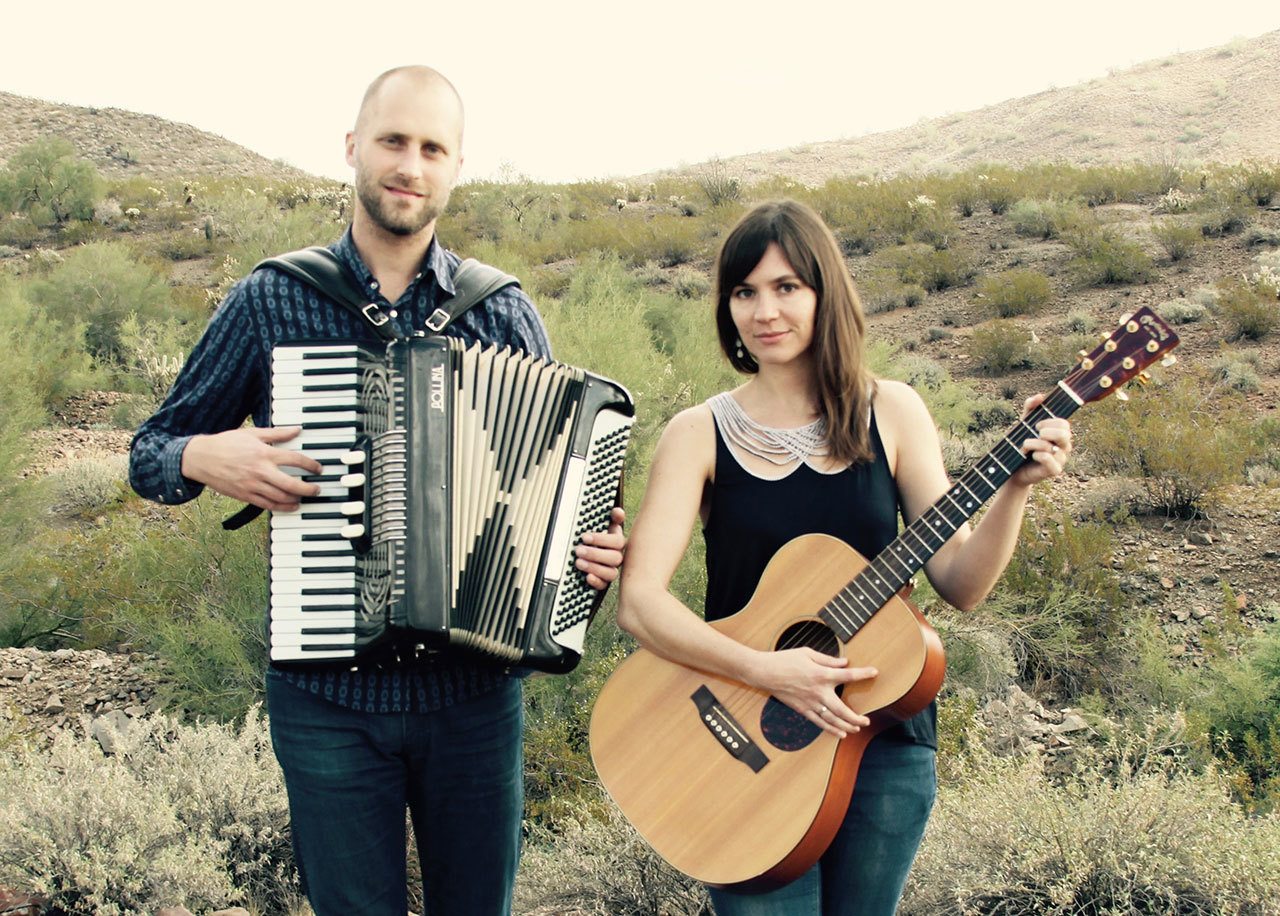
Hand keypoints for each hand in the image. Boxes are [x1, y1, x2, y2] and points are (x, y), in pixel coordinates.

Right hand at [181, 427, 322, 510]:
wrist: (201, 458)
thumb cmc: (226, 443)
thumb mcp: (252, 433)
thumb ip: (276, 433)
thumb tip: (296, 429)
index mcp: (264, 453)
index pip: (295, 460)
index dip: (311, 465)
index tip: (318, 469)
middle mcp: (260, 471)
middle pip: (291, 484)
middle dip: (308, 489)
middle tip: (317, 489)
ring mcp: (252, 485)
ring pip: (281, 498)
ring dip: (297, 499)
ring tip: (305, 498)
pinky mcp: (245, 496)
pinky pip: (267, 505)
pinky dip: (282, 508)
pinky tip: (291, 506)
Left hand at [575, 506, 625, 590]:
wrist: (589, 550)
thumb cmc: (598, 538)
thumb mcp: (604, 525)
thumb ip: (612, 518)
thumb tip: (617, 511)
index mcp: (617, 542)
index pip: (617, 542)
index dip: (602, 540)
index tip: (584, 537)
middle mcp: (616, 557)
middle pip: (614, 558)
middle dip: (595, 554)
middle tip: (579, 550)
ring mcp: (611, 570)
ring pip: (611, 573)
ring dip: (594, 567)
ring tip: (578, 562)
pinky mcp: (603, 581)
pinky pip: (604, 585)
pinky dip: (596, 581)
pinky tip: (587, 577)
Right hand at [747, 648, 875, 738]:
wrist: (765, 672)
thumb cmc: (785, 659)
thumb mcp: (807, 653)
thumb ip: (828, 659)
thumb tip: (844, 663)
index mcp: (821, 674)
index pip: (847, 676)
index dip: (863, 674)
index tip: (875, 672)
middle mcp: (818, 692)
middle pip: (843, 710)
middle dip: (857, 717)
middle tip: (867, 720)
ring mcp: (810, 703)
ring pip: (833, 720)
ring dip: (847, 726)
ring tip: (857, 728)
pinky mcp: (803, 710)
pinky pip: (820, 723)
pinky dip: (831, 729)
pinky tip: (840, 733)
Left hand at [1011, 394, 1071, 487]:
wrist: (1011, 468)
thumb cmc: (1020, 445)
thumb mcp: (1023, 423)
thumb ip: (1030, 408)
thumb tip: (1040, 396)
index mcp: (1059, 434)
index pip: (1064, 423)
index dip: (1050, 422)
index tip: (1036, 425)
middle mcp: (1063, 446)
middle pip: (1065, 434)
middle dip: (1047, 431)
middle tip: (1035, 434)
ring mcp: (1061, 459)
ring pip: (1053, 447)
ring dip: (1034, 444)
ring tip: (1024, 447)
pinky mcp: (1054, 471)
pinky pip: (1049, 459)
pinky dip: (1038, 455)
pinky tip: (1031, 456)